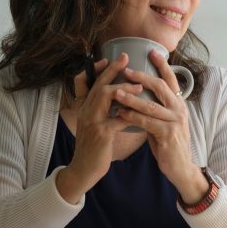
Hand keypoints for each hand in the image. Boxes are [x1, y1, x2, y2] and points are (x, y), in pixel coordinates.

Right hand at [56, 53, 140, 203]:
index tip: (108, 59)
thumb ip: (103, 110)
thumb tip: (118, 96)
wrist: (84, 170)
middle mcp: (85, 111)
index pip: (83, 81)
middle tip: (126, 58)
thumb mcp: (95, 125)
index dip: (95, 69)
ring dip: (124, 88)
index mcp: (84, 107)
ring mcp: (92, 121)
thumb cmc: (94, 147)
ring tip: (139, 86)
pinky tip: (143, 113)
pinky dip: (131, 114)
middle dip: (112, 69)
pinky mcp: (101, 134)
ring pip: (105, 95)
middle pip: (98, 83)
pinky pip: (118, 118)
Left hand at [115, 50, 206, 201]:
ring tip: (116, 91)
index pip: (171, 80)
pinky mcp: (168, 135)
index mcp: (179, 103)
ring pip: (150, 105)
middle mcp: (179, 109)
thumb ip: (156, 108)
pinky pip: (146, 122)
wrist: (181, 167)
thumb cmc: (169, 143)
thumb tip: (139, 95)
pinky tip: (120, 113)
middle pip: (160, 87)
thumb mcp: (165, 121)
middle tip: (126, 70)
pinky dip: (132, 117)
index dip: (162, 65)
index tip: (151, 52)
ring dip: (131, 97)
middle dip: (142, 77)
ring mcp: (175, 122)